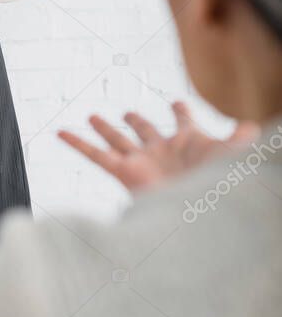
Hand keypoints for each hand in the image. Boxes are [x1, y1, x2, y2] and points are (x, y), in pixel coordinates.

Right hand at [57, 101, 260, 189]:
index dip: (181, 112)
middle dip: (135, 121)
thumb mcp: (234, 155)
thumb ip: (241, 139)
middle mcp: (161, 152)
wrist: (199, 215)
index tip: (176, 102)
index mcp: (188, 143)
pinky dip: (77, 144)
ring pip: (117, 139)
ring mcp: (141, 162)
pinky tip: (61, 133)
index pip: (184, 122)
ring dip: (105, 127)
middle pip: (144, 130)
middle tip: (126, 113)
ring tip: (91, 115)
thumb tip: (255, 127)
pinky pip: (96, 156)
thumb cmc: (219, 185)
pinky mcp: (124, 173)